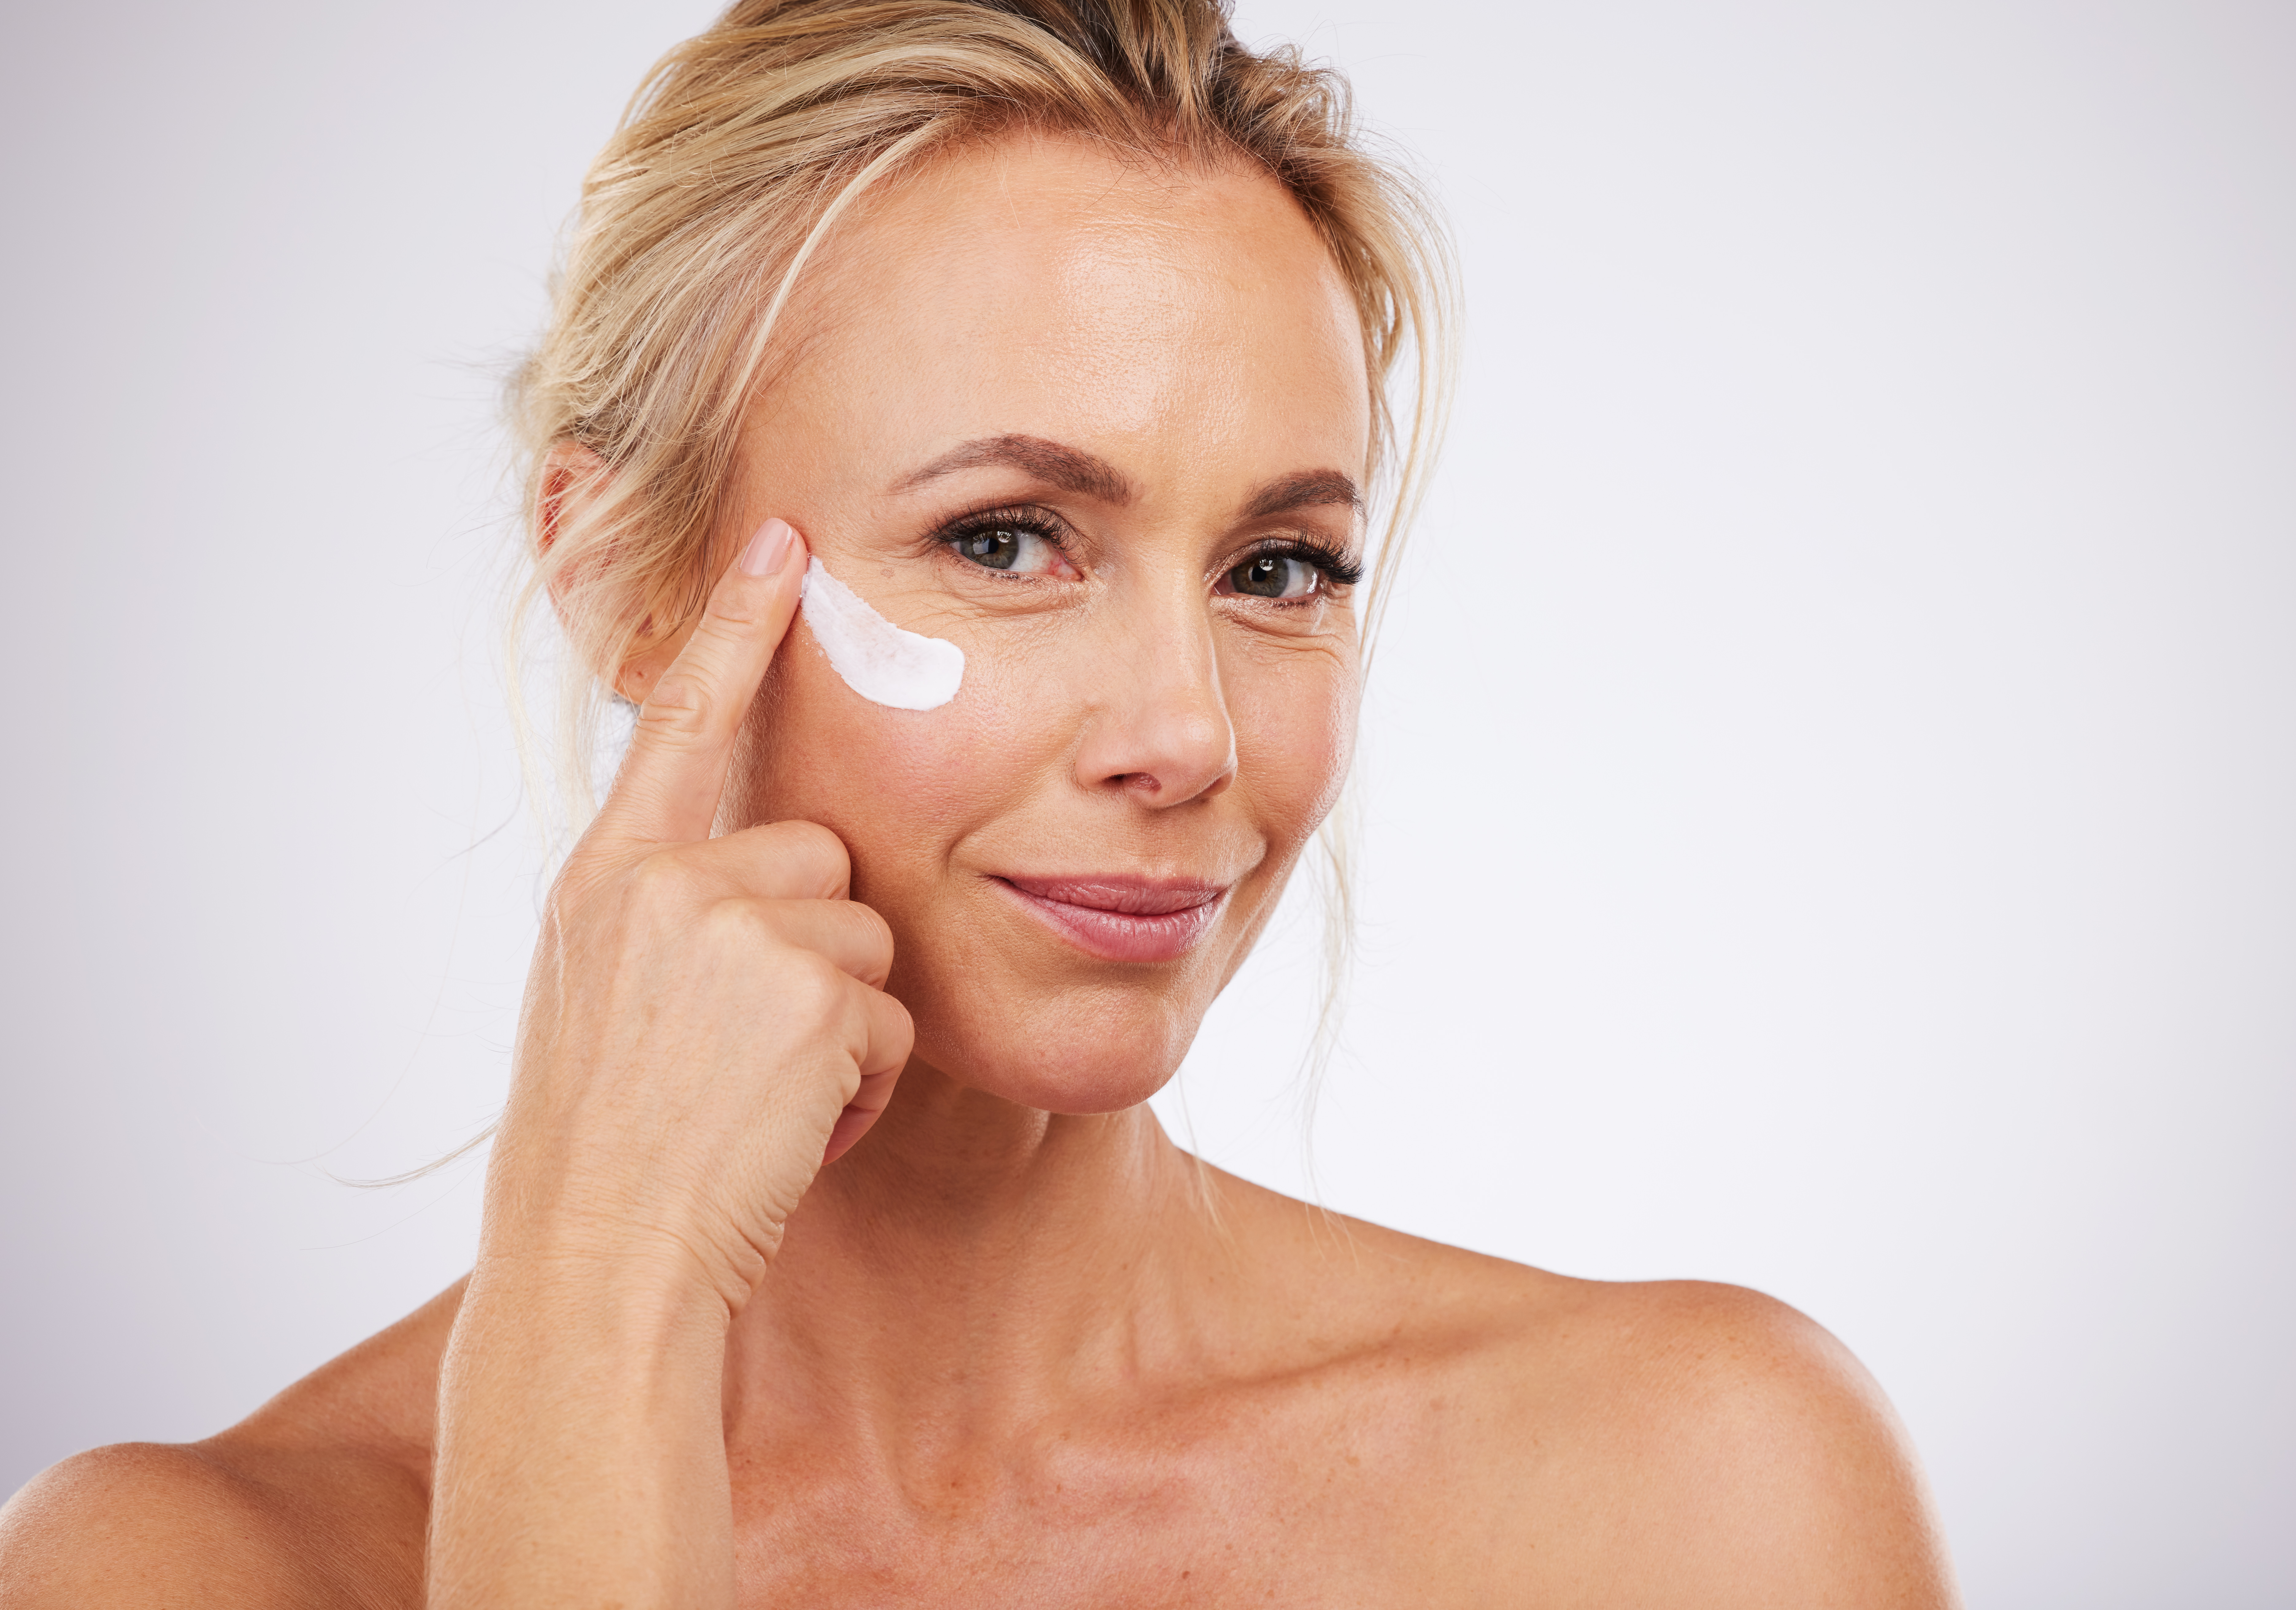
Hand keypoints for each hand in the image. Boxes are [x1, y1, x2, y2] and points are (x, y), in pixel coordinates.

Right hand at [484, 515, 913, 1311]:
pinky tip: (788, 1131)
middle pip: (820, 858)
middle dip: (815, 950)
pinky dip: (858, 1083)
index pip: (681, 723)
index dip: (731, 626)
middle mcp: (663, 886)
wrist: (598, 1259)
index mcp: (606, 881)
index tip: (778, 541)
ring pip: (865, 939)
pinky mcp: (810, 990)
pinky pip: (888, 1015)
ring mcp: (734, 932)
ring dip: (840, 1025)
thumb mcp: (605, 1000)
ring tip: (758, 1100)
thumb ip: (668, 917)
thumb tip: (757, 876)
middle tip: (744, 1055)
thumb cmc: (608, 1148)